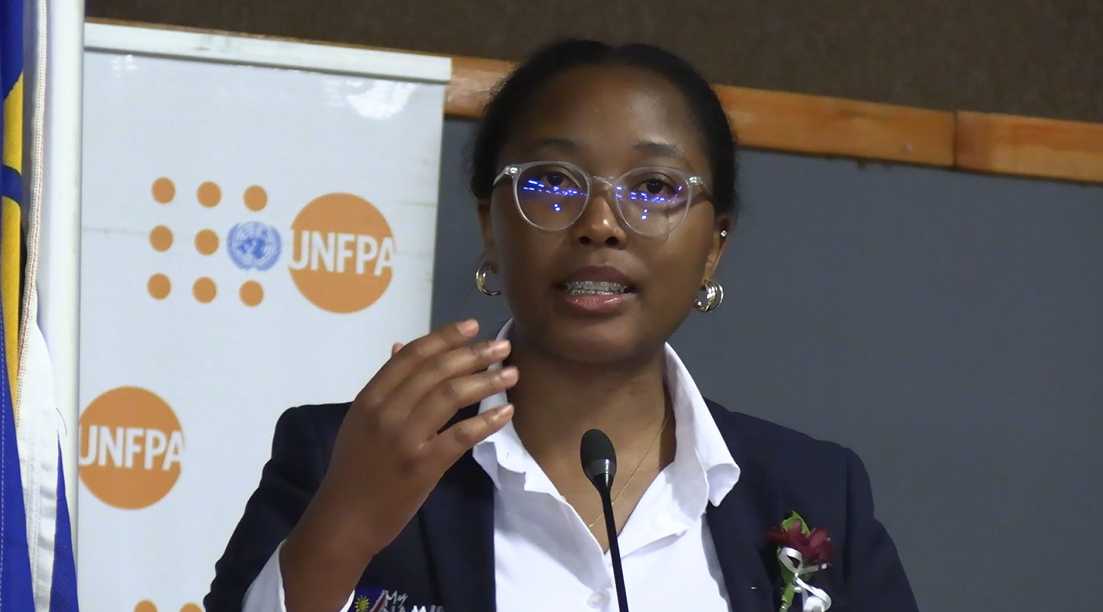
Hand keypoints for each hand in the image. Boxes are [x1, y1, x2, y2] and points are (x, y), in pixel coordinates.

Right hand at [319, 318, 515, 553]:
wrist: (344, 520)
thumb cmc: (355, 470)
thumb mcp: (360, 421)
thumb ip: (385, 386)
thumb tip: (400, 346)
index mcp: (370, 398)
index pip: (412, 356)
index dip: (444, 337)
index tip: (472, 326)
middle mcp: (386, 412)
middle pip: (436, 371)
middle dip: (473, 354)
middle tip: (502, 346)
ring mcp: (404, 439)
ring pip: (451, 396)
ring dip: (486, 380)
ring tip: (511, 374)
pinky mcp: (422, 466)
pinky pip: (461, 436)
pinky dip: (487, 421)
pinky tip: (505, 411)